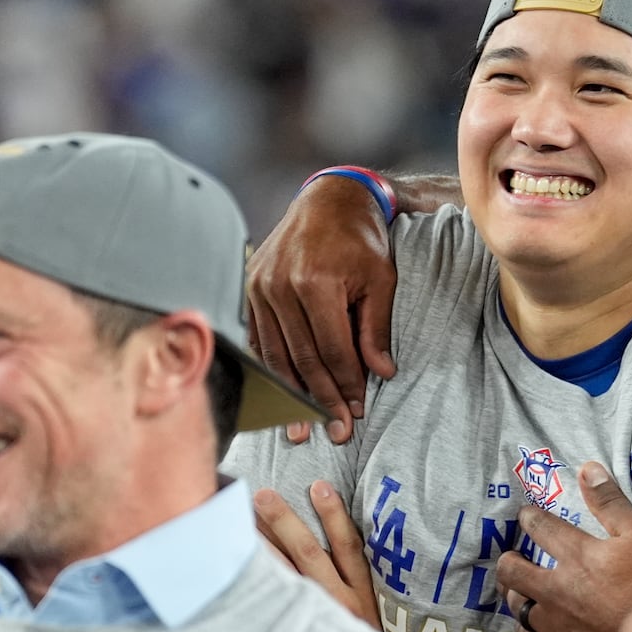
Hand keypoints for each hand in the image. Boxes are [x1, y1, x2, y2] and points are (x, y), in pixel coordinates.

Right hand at [246, 174, 397, 443]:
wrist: (329, 200)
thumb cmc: (361, 240)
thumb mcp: (381, 280)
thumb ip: (377, 328)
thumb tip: (382, 373)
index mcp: (316, 282)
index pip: (332, 350)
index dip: (346, 385)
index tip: (357, 413)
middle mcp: (281, 287)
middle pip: (302, 359)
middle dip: (320, 400)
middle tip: (335, 431)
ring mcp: (259, 287)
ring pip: (276, 354)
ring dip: (290, 394)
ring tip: (301, 427)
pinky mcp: (249, 288)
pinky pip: (259, 339)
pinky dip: (271, 368)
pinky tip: (279, 393)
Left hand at [254, 484, 379, 628]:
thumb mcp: (379, 611)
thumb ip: (361, 581)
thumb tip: (334, 534)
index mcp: (363, 594)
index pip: (349, 546)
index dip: (334, 516)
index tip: (319, 487)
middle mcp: (338, 604)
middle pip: (310, 554)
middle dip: (285, 523)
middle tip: (262, 496)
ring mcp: (315, 618)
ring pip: (285, 576)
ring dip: (263, 547)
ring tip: (241, 522)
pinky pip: (272, 603)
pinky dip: (256, 583)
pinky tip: (235, 567)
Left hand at [497, 462, 631, 631]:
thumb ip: (611, 503)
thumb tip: (587, 469)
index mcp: (576, 556)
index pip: (538, 526)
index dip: (530, 517)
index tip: (528, 516)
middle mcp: (555, 589)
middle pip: (511, 569)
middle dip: (509, 559)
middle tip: (514, 558)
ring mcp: (553, 626)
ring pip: (516, 606)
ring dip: (517, 594)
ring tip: (523, 590)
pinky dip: (530, 629)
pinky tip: (539, 626)